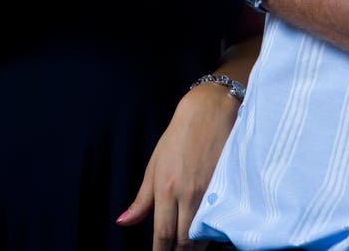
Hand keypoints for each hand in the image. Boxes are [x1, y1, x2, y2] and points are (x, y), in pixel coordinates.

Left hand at [116, 84, 237, 249]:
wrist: (209, 111)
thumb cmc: (179, 136)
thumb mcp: (155, 164)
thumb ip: (141, 199)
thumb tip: (122, 222)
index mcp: (166, 188)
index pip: (162, 235)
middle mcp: (187, 193)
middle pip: (184, 241)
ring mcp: (209, 192)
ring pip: (202, 235)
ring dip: (195, 245)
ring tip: (190, 245)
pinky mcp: (226, 188)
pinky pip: (218, 221)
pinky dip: (212, 231)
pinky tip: (207, 231)